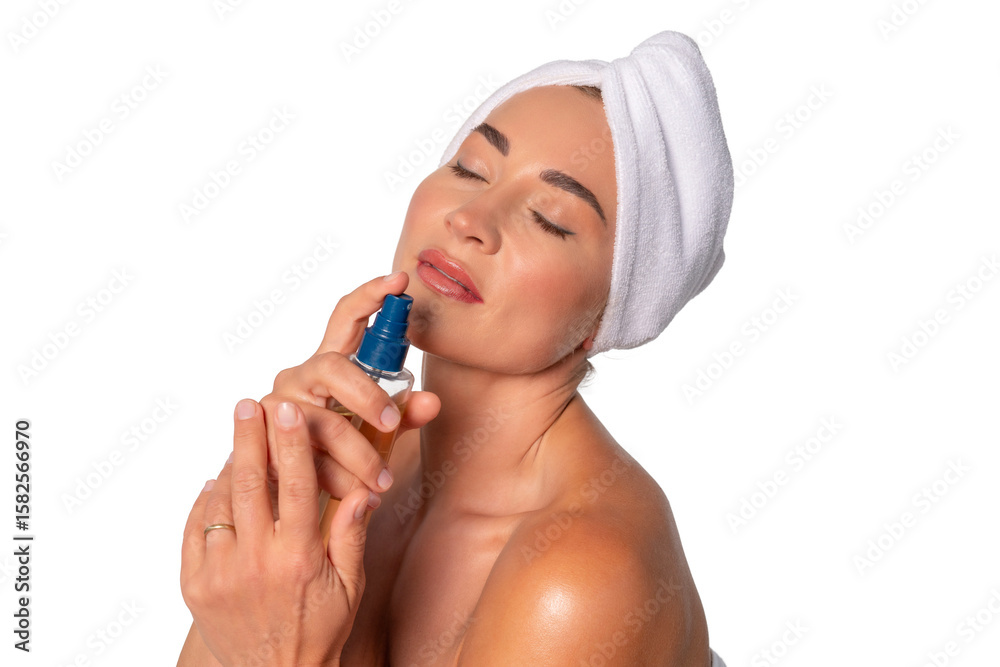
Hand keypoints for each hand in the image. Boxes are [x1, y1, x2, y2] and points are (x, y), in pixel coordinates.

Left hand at [181, 398, 365, 666]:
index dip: (291, 443)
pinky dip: (205, 502)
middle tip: (248, 404)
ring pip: (221, 502)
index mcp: (298, 557)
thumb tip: (362, 490)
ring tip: (237, 439)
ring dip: (228, 465)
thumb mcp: (349, 587)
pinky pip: (196, 529)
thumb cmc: (320, 630)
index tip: (287, 411)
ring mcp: (220, 573)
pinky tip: (216, 484)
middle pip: (250, 483)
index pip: (295, 485)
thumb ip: (351, 535)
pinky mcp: (194, 585)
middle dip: (249, 438)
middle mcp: (256, 561)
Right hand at [259, 271, 439, 509]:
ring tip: (383, 481)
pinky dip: (337, 481)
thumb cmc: (337, 450)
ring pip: (324, 422)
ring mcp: (279, 405)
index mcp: (330, 363)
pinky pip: (307, 458)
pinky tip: (354, 495)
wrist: (285, 489)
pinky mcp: (264, 439)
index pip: (347, 318)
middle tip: (393, 424)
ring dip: (359, 456)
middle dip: (368, 396)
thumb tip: (433, 402)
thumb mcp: (374, 429)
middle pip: (334, 368)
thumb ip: (404, 413)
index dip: (371, 295)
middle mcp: (300, 375)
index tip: (399, 281)